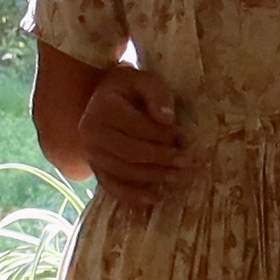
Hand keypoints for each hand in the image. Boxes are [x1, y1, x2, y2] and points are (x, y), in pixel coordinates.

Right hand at [78, 63, 191, 211]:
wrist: (101, 103)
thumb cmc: (127, 90)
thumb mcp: (142, 80)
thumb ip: (156, 94)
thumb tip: (167, 119)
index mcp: (103, 107)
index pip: (136, 126)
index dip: (162, 134)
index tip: (186, 136)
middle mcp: (91, 133)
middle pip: (130, 152)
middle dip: (162, 159)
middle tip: (188, 162)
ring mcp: (91, 154)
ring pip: (124, 171)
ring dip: (154, 177)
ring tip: (180, 178)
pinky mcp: (96, 169)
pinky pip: (113, 187)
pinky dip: (133, 196)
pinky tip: (155, 199)